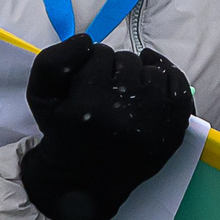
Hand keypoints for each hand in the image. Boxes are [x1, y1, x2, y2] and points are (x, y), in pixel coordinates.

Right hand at [16, 34, 194, 219]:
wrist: (86, 179)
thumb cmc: (63, 133)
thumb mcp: (40, 96)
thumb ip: (52, 61)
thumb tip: (87, 40)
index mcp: (89, 104)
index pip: (99, 54)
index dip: (92, 64)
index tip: (89, 81)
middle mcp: (125, 112)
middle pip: (127, 60)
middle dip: (116, 70)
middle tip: (108, 91)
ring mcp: (155, 121)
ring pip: (153, 70)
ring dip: (140, 76)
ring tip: (127, 94)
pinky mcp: (174, 128)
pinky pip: (179, 84)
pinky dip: (168, 76)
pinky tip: (153, 80)